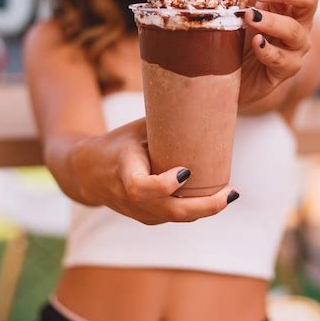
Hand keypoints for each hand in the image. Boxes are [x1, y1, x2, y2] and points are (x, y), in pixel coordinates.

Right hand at [71, 118, 238, 223]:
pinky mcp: (147, 218)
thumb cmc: (119, 143)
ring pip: (176, 218)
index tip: (186, 172)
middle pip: (169, 211)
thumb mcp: (136, 129)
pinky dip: (196, 209)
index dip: (164, 185)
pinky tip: (215, 196)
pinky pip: (175, 217)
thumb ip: (167, 124)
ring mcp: (138, 212)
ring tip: (230, 194)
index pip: (140, 187)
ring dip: (206, 209)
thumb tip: (205, 102)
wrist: (89, 173)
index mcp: (123, 169)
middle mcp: (129, 197)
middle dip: (204, 206)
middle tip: (230, 193)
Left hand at [239, 0, 318, 105]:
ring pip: (296, 31)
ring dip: (273, 22)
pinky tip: (256, 43)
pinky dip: (269, 50)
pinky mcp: (285, 70)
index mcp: (285, 4)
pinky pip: (284, 60)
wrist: (228, 78)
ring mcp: (294, 48)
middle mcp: (296, 23)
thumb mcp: (239, 9)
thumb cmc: (237, 40)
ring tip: (250, 17)